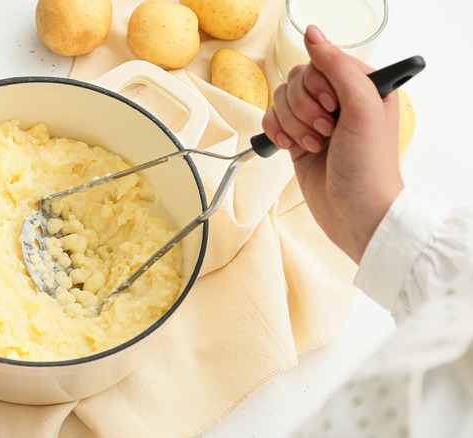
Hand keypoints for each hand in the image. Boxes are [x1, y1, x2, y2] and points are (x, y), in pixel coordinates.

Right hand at [262, 25, 403, 262]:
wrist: (356, 213)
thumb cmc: (369, 166)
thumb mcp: (363, 108)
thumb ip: (337, 67)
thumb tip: (312, 34)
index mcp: (361, 85)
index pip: (321, 62)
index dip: (318, 85)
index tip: (333, 109)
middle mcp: (337, 100)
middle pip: (296, 80)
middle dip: (304, 109)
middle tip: (325, 132)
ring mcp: (315, 120)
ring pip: (281, 100)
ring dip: (292, 125)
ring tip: (314, 146)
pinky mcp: (296, 138)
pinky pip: (270, 119)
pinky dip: (275, 133)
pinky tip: (290, 148)